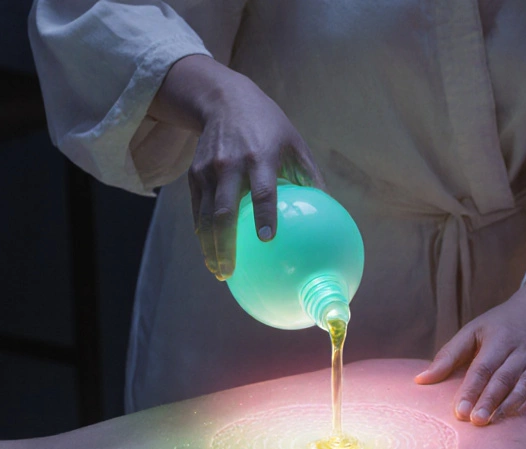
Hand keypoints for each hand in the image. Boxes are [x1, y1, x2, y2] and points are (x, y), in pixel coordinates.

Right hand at [149, 54, 324, 279]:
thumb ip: (311, 176)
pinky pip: (198, 210)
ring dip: (210, 247)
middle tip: (230, 272)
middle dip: (226, 245)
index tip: (266, 239)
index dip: (264, 214)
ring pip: (206, 215)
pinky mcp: (195, 174)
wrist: (224, 99)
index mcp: (261, 156)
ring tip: (219, 272)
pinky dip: (202, 233)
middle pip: (225, 211)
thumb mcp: (295, 143)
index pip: (262, 190)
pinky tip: (210, 252)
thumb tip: (330, 211)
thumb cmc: (270, 126)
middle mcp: (231, 164)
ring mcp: (209, 170)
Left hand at [415, 273, 525, 425]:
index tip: (460, 412)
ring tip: (500, 424)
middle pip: (504, 379)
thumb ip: (448, 356)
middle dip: (491, 401)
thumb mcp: (471, 332)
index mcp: (498, 340)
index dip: (471, 390)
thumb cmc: (498, 327)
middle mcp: (521, 351)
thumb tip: (420, 380)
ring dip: (515, 406)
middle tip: (477, 422)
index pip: (482, 368)